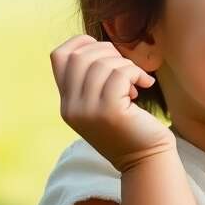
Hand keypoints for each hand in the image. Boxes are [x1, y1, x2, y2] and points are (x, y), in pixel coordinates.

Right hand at [50, 34, 174, 172]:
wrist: (145, 161)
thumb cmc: (131, 127)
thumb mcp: (104, 102)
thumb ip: (95, 79)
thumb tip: (103, 46)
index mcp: (68, 103)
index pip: (59, 56)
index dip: (81, 43)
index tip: (106, 52)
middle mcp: (71, 107)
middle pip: (80, 56)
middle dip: (108, 52)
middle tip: (126, 68)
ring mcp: (88, 111)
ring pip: (101, 63)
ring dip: (125, 65)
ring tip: (136, 81)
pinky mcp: (109, 112)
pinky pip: (119, 74)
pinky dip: (136, 73)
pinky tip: (145, 84)